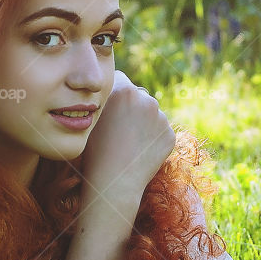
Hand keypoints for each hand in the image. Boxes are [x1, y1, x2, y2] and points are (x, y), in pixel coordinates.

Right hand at [80, 70, 175, 213]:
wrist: (113, 182)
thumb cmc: (94, 150)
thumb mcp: (91, 117)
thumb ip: (103, 98)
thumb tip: (111, 88)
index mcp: (123, 90)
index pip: (119, 77)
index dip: (112, 92)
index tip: (107, 107)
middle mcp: (146, 99)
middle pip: (136, 94)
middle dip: (129, 105)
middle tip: (117, 127)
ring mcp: (161, 117)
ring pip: (150, 112)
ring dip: (142, 121)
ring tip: (126, 141)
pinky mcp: (170, 134)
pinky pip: (159, 130)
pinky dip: (150, 137)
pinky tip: (137, 150)